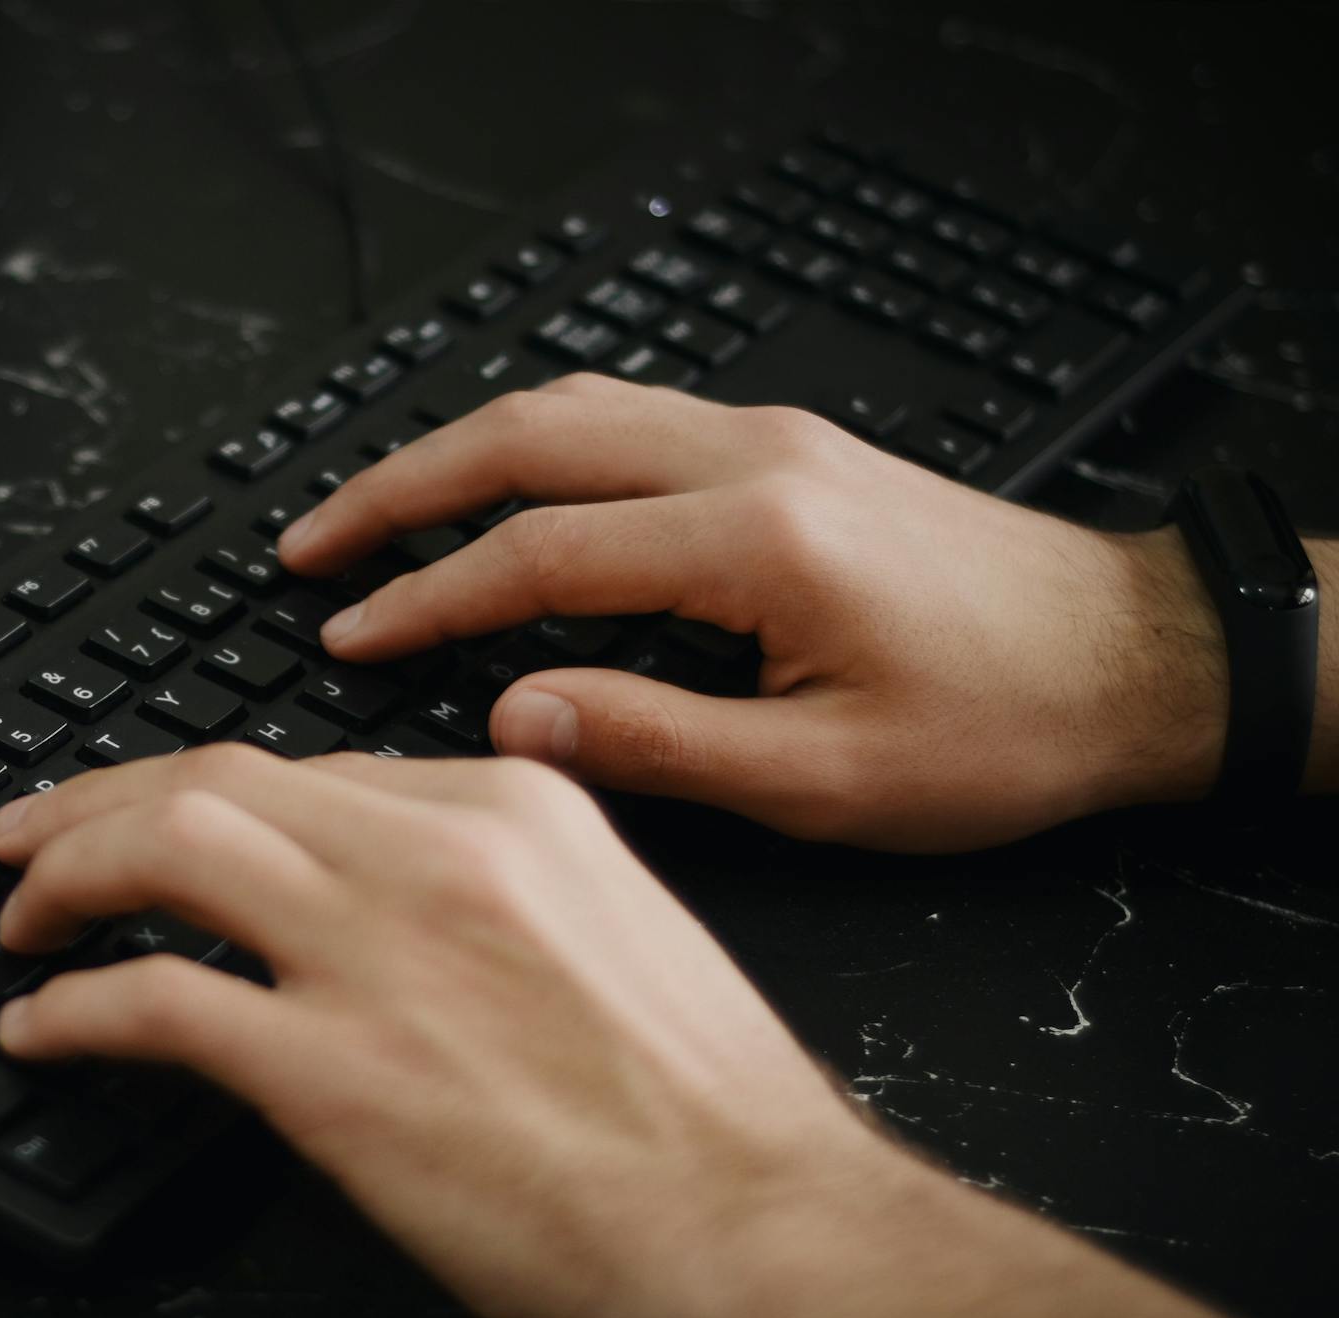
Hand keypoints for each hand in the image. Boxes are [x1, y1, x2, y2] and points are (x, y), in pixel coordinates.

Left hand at [0, 745, 913, 1317]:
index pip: (314, 770)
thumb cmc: (712, 1118)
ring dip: (67, 877)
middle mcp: (437, 851)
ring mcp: (380, 953)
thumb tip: (389, 914)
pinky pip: (153, 1000)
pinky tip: (40, 1032)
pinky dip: (73, 1008)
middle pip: (213, 778)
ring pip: (166, 847)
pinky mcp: (334, 1070)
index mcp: (517, 806)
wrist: (772, 1231)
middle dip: (97, 802)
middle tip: (29, 841)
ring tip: (20, 921)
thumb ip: (501, 893)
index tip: (162, 826)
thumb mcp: (617, 934)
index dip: (208, 797)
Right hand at [277, 374, 1228, 851]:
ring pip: (573, 409)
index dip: (426, 601)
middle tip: (309, 545)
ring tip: (370, 513)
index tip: (346, 635)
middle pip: (530, 438)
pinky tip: (493, 493)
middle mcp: (755, 462)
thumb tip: (515, 719)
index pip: (539, 554)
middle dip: (399, 488)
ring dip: (457, 453)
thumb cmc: (1003, 730)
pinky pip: (625, 418)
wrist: (1135, 661)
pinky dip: (530, 448)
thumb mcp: (826, 781)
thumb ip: (659, 745)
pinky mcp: (789, 452)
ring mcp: (772, 441)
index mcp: (757, 542)